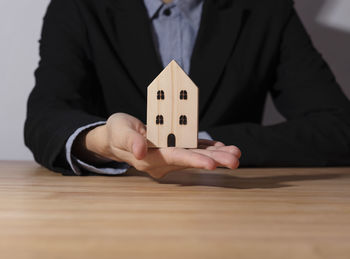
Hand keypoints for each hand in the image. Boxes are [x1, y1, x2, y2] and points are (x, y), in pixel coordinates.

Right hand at [79, 113, 240, 177]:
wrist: (117, 137)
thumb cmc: (116, 132)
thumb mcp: (119, 131)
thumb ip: (130, 141)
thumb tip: (139, 153)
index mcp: (149, 158)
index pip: (174, 159)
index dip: (193, 161)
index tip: (212, 165)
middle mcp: (163, 161)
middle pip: (190, 160)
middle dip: (214, 160)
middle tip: (235, 160)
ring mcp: (169, 157)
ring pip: (195, 156)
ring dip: (216, 155)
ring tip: (235, 153)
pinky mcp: (174, 149)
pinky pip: (193, 150)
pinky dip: (208, 148)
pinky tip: (221, 146)